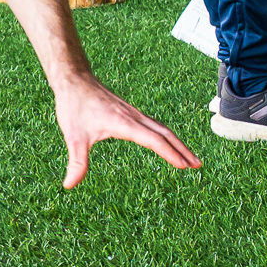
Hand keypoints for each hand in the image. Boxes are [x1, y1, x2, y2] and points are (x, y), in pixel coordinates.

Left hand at [53, 73, 197, 188]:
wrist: (75, 80)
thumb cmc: (74, 106)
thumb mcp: (73, 137)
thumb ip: (76, 162)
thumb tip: (69, 185)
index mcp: (124, 123)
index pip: (154, 140)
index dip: (170, 154)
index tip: (184, 166)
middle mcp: (134, 117)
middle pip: (166, 134)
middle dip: (183, 149)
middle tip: (197, 165)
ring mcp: (134, 114)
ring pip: (162, 129)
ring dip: (177, 143)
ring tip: (190, 158)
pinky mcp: (131, 113)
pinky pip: (155, 125)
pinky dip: (166, 136)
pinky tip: (168, 144)